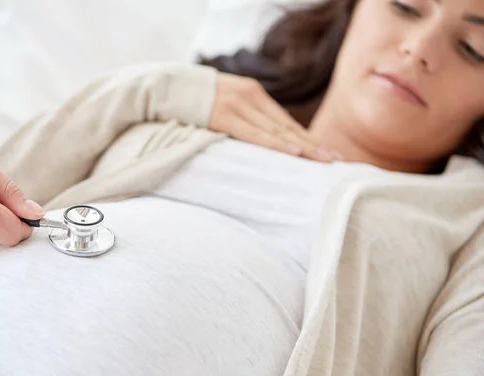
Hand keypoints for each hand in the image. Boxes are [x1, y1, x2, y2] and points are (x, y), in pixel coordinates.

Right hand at [208, 73, 340, 161]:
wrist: (168, 87)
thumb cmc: (197, 102)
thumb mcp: (227, 104)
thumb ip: (245, 119)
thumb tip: (262, 143)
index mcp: (255, 94)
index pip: (287, 122)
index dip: (308, 138)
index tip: (327, 152)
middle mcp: (251, 97)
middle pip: (288, 127)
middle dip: (312, 145)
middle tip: (335, 160)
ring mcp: (238, 106)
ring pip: (276, 131)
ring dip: (302, 147)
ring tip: (322, 160)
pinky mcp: (224, 116)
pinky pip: (254, 134)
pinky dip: (275, 143)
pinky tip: (293, 152)